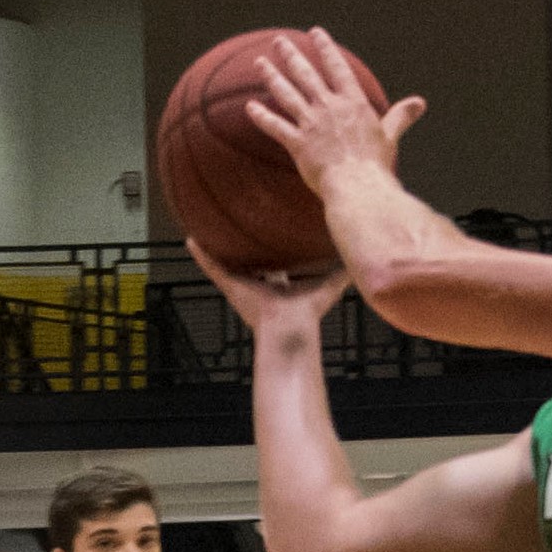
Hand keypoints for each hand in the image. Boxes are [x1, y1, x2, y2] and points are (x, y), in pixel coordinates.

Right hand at [190, 243, 347, 339]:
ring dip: (217, 247)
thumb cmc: (309, 312)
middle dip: (243, 246)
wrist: (290, 327)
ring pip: (227, 262)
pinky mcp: (230, 285)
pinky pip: (213, 267)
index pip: (273, 264)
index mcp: (277, 285)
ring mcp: (241, 285)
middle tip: (236, 225)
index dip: (273, 250)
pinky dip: (201, 256)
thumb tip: (360, 257)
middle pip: (248, 260)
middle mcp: (257, 284)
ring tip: (206, 228)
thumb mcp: (328, 284)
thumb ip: (342, 272)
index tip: (270, 234)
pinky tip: (191, 241)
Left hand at [240, 30, 423, 189]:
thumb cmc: (376, 164)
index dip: (326, 48)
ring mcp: (311, 124)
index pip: (337, 67)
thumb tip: (419, 103)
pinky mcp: (298, 144)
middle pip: (306, 75)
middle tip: (279, 41)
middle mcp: (329, 108)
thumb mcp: (390, 135)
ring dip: (271, 76)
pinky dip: (262, 117)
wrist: (359, 187)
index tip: (316, 32)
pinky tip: (249, 107)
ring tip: (259, 62)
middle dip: (291, 55)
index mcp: (352, 103)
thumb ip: (400, 115)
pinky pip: (276, 127)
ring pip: (287, 94)